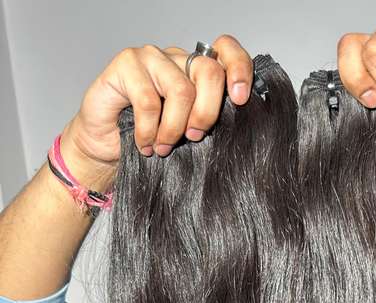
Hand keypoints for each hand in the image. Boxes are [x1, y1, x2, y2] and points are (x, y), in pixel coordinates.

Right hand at [59, 35, 253, 186]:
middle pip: (209, 72)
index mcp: (199, 73)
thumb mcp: (189, 136)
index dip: (239, 70)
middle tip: (194, 138)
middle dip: (207, 113)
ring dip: (174, 128)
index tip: (240, 100)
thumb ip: (209, 122)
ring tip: (164, 148)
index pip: (227, 53)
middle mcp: (178, 60)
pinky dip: (149, 131)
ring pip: (181, 90)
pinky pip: (149, 100)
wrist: (107, 148)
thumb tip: (238, 128)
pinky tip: (145, 144)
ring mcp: (152, 58)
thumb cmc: (152, 142)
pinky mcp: (126, 64)